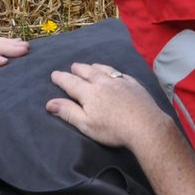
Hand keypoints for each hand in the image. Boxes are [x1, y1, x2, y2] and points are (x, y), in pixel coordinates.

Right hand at [47, 62, 171, 149]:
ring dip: (95, 67)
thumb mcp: (86, 124)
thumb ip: (68, 112)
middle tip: (72, 66)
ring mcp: (121, 82)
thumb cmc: (113, 129)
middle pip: (88, 72)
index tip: (54, 74)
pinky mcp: (134, 84)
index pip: (71, 82)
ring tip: (91, 66)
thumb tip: (50, 103)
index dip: (61, 78)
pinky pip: (121, 73)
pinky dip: (113, 71)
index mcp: (89, 93)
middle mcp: (104, 83)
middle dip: (78, 69)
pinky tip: (115, 73)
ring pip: (105, 70)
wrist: (145, 125)